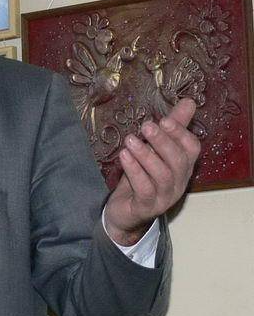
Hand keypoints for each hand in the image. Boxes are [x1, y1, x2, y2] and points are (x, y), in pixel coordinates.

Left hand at [104, 98, 200, 245]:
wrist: (124, 212)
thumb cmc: (141, 177)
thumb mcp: (154, 149)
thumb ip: (171, 128)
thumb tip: (188, 102)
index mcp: (182, 167)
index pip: (192, 149)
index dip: (180, 133)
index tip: (164, 119)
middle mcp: (178, 182)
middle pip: (178, 161)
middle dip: (163, 141)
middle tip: (147, 126)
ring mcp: (164, 196)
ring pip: (162, 175)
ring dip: (146, 155)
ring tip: (130, 140)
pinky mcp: (147, 206)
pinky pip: (145, 188)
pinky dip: (135, 170)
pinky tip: (124, 156)